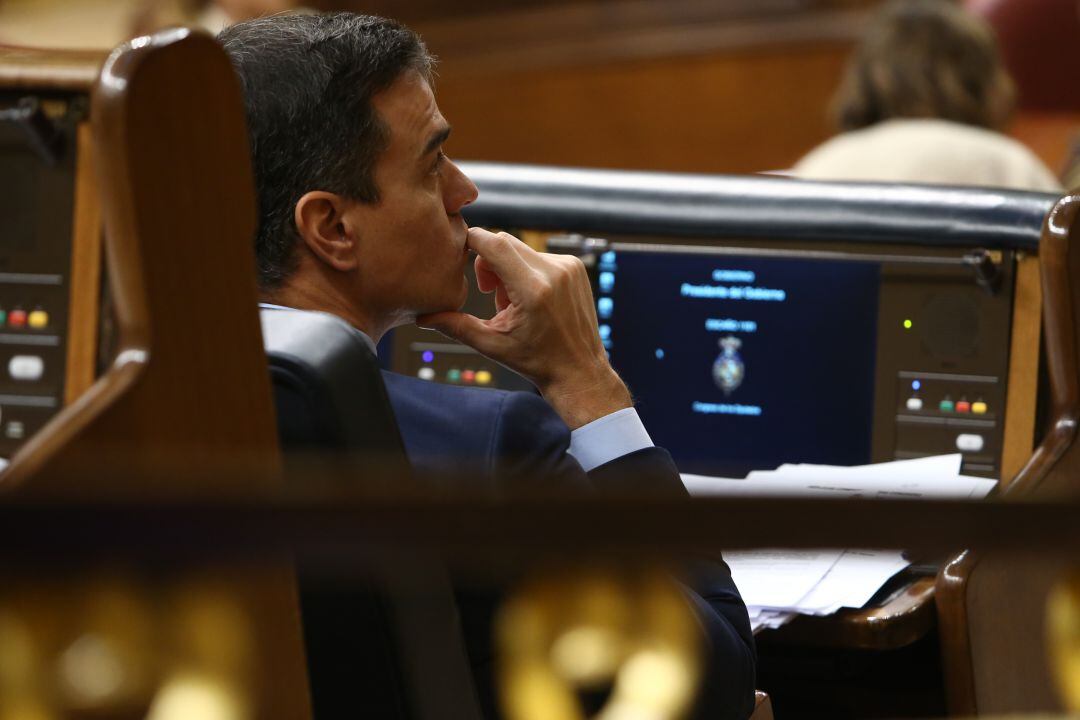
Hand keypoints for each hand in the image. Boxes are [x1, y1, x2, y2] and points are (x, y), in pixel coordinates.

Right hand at [417, 228, 630, 428]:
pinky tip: (533, 300)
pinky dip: (528, 272)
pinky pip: (539, 257)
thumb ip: (455, 325)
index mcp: (532, 290)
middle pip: (505, 243)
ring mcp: (568, 266)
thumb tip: (421, 316)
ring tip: (515, 304)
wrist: (579, 370)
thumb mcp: (491, 345)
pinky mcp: (575, 266)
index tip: (459, 251)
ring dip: (509, 269)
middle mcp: (553, 272)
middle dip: (489, 263)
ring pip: (521, 250)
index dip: (472, 241)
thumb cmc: (536, 361)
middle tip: (490, 293)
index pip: (494, 244)